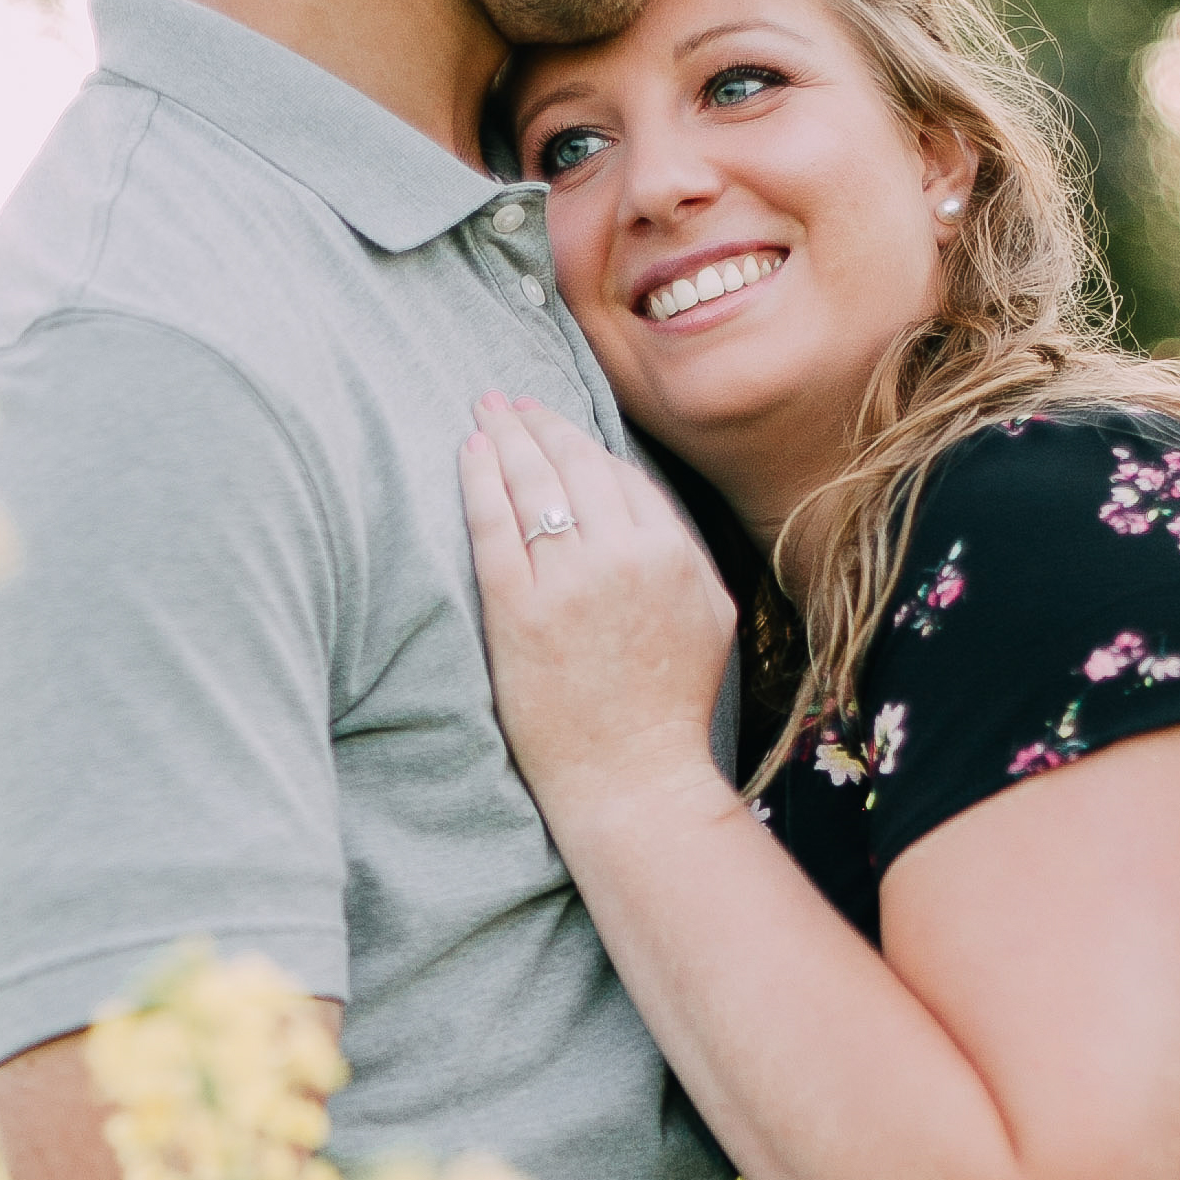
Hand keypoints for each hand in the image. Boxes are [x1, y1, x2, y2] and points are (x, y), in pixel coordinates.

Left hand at [459, 395, 736, 830]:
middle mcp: (623, 556)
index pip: (619, 475)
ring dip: (506, 437)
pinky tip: (469, 454)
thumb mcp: (710, 619)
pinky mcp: (518, 612)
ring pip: (532, 483)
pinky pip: (493, 525)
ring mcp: (568, 582)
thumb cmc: (669, 709)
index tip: (554, 424)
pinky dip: (479, 481)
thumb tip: (648, 511)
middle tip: (509, 400)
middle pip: (573, 464)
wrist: (632, 779)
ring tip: (485, 412)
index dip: (581, 441)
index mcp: (673, 554)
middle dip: (538, 423)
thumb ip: (685, 555)